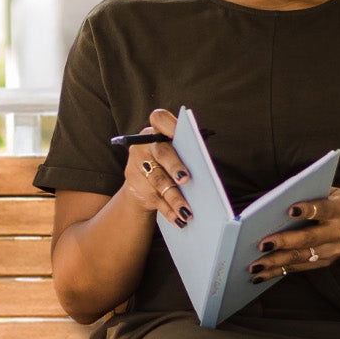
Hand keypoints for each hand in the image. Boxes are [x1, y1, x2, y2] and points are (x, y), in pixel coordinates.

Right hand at [120, 107, 191, 228]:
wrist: (142, 185)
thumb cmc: (168, 165)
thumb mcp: (176, 154)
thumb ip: (187, 152)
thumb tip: (205, 167)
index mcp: (156, 131)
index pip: (159, 119)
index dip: (169, 124)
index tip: (179, 133)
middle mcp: (144, 145)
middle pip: (161, 153)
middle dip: (174, 167)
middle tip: (186, 179)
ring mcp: (136, 164)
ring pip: (158, 181)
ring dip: (175, 198)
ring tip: (188, 212)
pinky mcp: (134, 184)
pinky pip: (154, 198)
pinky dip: (168, 211)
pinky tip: (179, 219)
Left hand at [249, 188, 339, 282]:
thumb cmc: (338, 206)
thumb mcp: (333, 194)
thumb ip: (312, 194)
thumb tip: (276, 201)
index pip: (324, 209)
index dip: (308, 210)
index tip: (290, 209)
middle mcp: (339, 232)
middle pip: (309, 238)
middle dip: (284, 242)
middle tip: (262, 244)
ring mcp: (332, 251)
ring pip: (301, 257)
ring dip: (276, 262)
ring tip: (254, 265)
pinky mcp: (324, 263)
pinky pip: (299, 268)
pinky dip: (278, 271)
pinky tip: (261, 274)